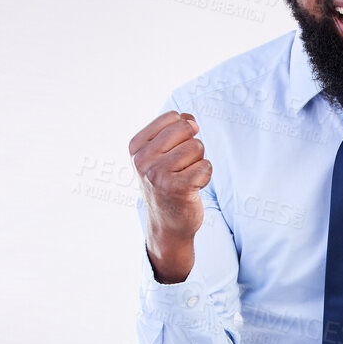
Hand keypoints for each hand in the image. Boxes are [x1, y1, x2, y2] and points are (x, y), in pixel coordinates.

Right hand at [128, 109, 210, 277]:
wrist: (167, 225)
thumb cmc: (167, 185)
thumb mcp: (160, 154)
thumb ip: (174, 131)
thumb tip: (191, 120)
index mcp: (136, 146)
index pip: (172, 118)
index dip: (183, 133)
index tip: (173, 154)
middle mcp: (143, 159)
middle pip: (186, 130)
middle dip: (192, 146)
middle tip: (182, 167)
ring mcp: (159, 174)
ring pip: (198, 147)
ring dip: (198, 163)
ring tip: (185, 179)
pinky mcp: (178, 188)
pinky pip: (206, 167)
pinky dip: (204, 177)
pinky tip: (192, 189)